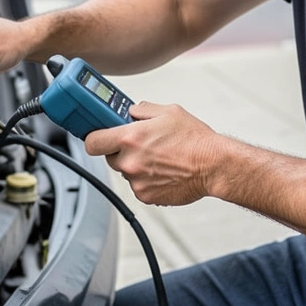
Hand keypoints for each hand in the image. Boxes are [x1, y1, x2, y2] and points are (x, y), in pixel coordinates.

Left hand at [84, 101, 225, 206]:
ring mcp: (136, 181)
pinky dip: (147, 180)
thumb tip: (130, 112)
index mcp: (130, 137)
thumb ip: (142, 110)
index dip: (94, 138)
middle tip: (141, 145)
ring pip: (126, 172)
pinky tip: (164, 171)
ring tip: (159, 159)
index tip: (99, 137)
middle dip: (121, 150)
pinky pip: (138, 186)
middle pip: (110, 157)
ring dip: (136, 166)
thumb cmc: (195, 139)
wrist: (213, 165)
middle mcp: (129, 161)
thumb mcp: (168, 112)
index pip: (92, 142)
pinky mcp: (145, 196)